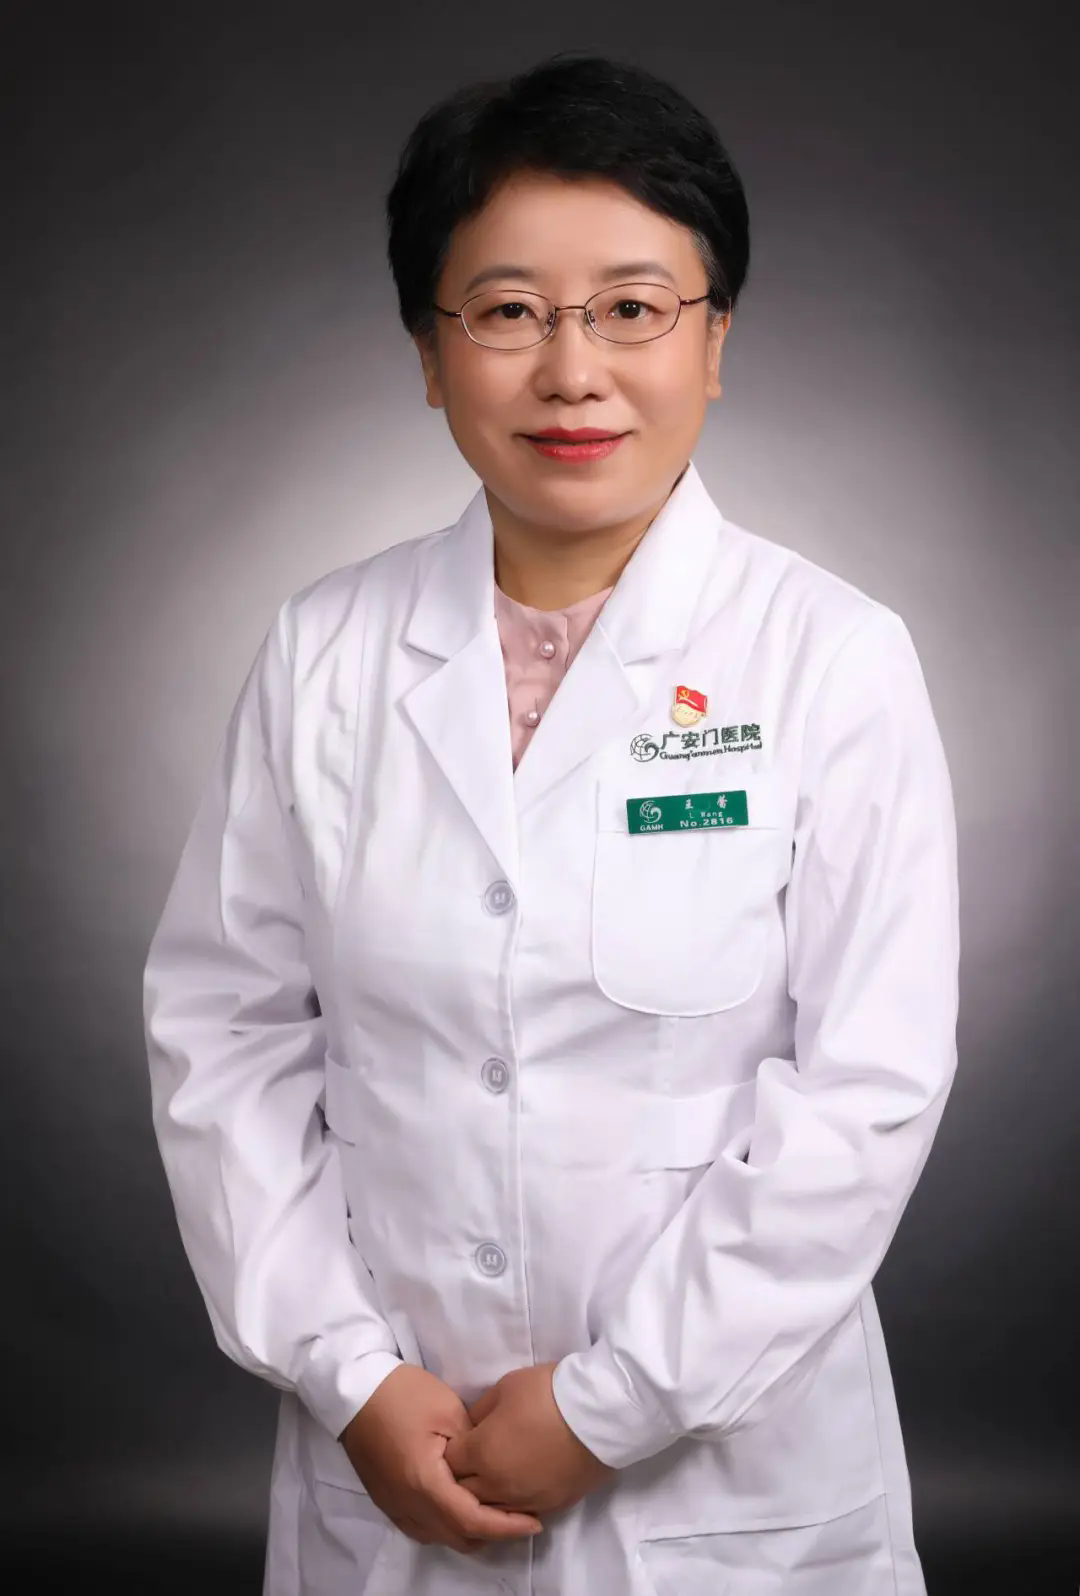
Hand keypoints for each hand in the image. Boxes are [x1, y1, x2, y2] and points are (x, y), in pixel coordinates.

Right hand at [338, 1364, 543, 1553]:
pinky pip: (423, 1528)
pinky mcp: (388, 1501)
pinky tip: (462, 1508)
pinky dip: (447, 1525)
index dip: (506, 1526)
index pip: (472, 1521)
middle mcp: (408, 1506)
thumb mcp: (449, 1413)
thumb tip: (490, 1468)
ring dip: (470, 1532)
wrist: (356, 1391)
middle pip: (458, 1537)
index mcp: (425, 1484)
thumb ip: (474, 1449)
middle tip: (520, 1517)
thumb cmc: (404, 1395)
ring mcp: (394, 1506)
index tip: (535, 1521)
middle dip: (493, 1534)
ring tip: (496, 1513)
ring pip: (440, 1537)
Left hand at [443, 1362, 616, 1516]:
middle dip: (462, 1476)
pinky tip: (518, 1486)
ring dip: (485, 1496)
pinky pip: (518, 1514)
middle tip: (473, 1457)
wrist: (599, 1413)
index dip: (451, 1449)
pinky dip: (512, 1504)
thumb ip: (480, 1412)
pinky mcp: (549, 1507)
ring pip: (489, 1511)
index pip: (448, 1462)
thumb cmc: (547, 1393)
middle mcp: (497, 1486)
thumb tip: (472, 1428)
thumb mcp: (505, 1387)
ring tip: (494, 1474)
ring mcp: (523, 1501)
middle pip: (463, 1492)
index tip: (460, 1438)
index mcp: (481, 1453)